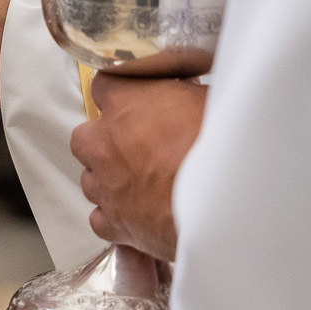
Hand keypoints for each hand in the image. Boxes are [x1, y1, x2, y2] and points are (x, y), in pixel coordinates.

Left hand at [68, 75, 206, 261]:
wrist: (226, 203)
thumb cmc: (223, 146)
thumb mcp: (210, 100)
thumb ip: (183, 95)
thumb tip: (183, 95)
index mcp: (126, 104)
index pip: (104, 85)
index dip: (120, 94)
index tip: (134, 101)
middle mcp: (105, 145)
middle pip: (84, 138)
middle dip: (103, 140)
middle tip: (135, 145)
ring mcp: (105, 186)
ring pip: (90, 180)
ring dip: (108, 178)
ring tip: (141, 182)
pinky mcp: (114, 223)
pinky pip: (100, 218)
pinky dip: (114, 216)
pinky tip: (137, 213)